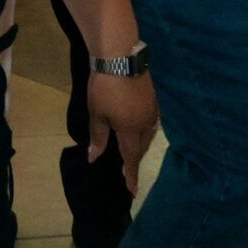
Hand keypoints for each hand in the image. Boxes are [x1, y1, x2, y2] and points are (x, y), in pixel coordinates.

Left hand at [85, 72, 157, 195]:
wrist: (120, 57)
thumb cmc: (104, 87)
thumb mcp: (96, 114)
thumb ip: (98, 137)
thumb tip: (94, 158)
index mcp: (130, 130)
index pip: (131, 158)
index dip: (130, 175)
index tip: (132, 191)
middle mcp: (145, 123)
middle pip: (142, 148)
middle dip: (135, 160)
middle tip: (127, 171)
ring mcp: (151, 110)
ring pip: (148, 135)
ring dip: (141, 146)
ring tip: (133, 152)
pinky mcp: (153, 98)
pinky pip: (151, 123)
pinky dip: (145, 132)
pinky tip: (140, 129)